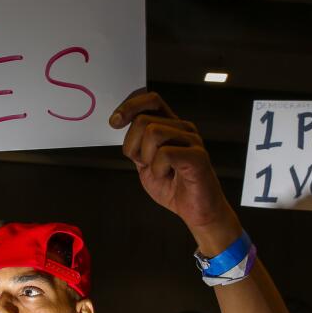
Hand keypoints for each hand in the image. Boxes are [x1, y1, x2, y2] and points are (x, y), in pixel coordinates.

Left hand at [110, 92, 230, 232]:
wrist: (197, 211)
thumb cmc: (174, 187)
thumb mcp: (145, 164)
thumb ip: (136, 145)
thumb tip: (118, 123)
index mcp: (171, 126)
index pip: (151, 101)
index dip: (130, 106)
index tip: (114, 122)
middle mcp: (183, 128)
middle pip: (144, 120)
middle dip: (134, 146)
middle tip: (146, 164)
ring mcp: (192, 140)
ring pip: (153, 133)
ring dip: (147, 158)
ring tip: (160, 171)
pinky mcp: (197, 156)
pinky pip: (165, 154)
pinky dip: (158, 169)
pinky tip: (168, 176)